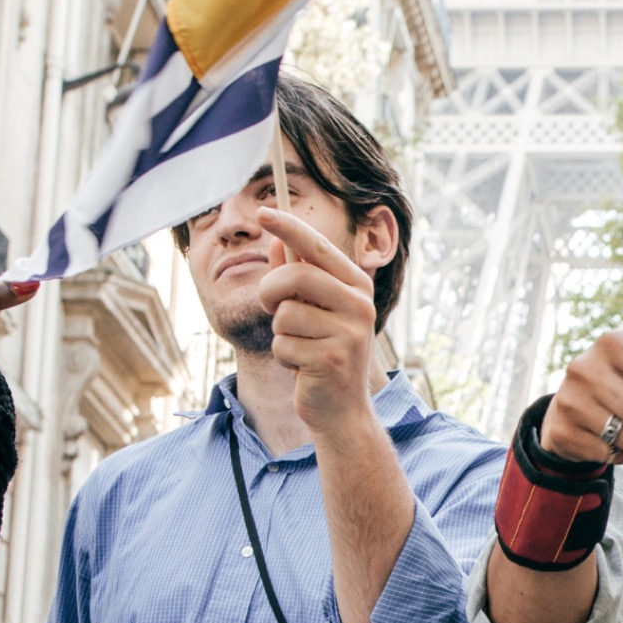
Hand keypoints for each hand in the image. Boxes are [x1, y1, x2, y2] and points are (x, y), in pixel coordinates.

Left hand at [257, 207, 380, 434]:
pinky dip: (284, 358)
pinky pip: (284, 344)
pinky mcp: (333, 359)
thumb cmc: (322, 354)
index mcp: (357, 286)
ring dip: (280, 333)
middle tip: (273, 308)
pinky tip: (303, 369)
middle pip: (295, 277)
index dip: (289, 227)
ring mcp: (350, 332)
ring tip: (300, 348)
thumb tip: (280, 241)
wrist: (342, 410)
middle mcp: (360, 305)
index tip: (262, 213)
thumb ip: (298, 276)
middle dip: (271, 293)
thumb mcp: (312, 311)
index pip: (317, 247)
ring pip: (285, 314)